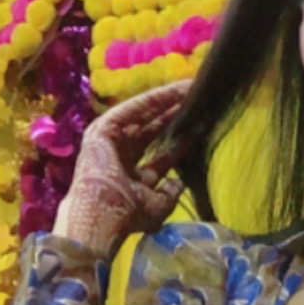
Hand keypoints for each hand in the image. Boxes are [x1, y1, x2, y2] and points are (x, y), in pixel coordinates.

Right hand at [54, 79, 192, 251]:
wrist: (104, 216)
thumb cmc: (127, 216)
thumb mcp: (157, 205)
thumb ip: (170, 192)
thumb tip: (179, 183)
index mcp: (130, 173)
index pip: (159, 152)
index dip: (179, 140)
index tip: (199, 127)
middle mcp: (119, 153)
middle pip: (152, 128)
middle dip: (174, 114)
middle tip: (198, 99)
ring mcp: (109, 140)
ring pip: (143, 115)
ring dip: (166, 101)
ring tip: (190, 88)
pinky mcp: (103, 128)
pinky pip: (132, 109)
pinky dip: (153, 100)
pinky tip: (174, 91)